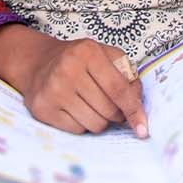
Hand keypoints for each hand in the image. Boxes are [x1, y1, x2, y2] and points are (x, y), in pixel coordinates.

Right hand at [0, 24, 148, 137]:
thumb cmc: (79, 60)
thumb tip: (139, 106)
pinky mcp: (42, 108)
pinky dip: (82, 124)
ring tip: (91, 105)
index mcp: (87, 52)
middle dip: (116, 114)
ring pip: (94, 124)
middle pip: (108, 110)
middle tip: (111, 106)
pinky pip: (77, 130)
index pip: (118, 89)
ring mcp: (53, 90)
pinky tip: (75, 109)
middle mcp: (68, 70)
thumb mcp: (106, 55)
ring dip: (100, 120)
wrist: (38, 62)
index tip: (143, 127)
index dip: (133, 110)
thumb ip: (128, 75)